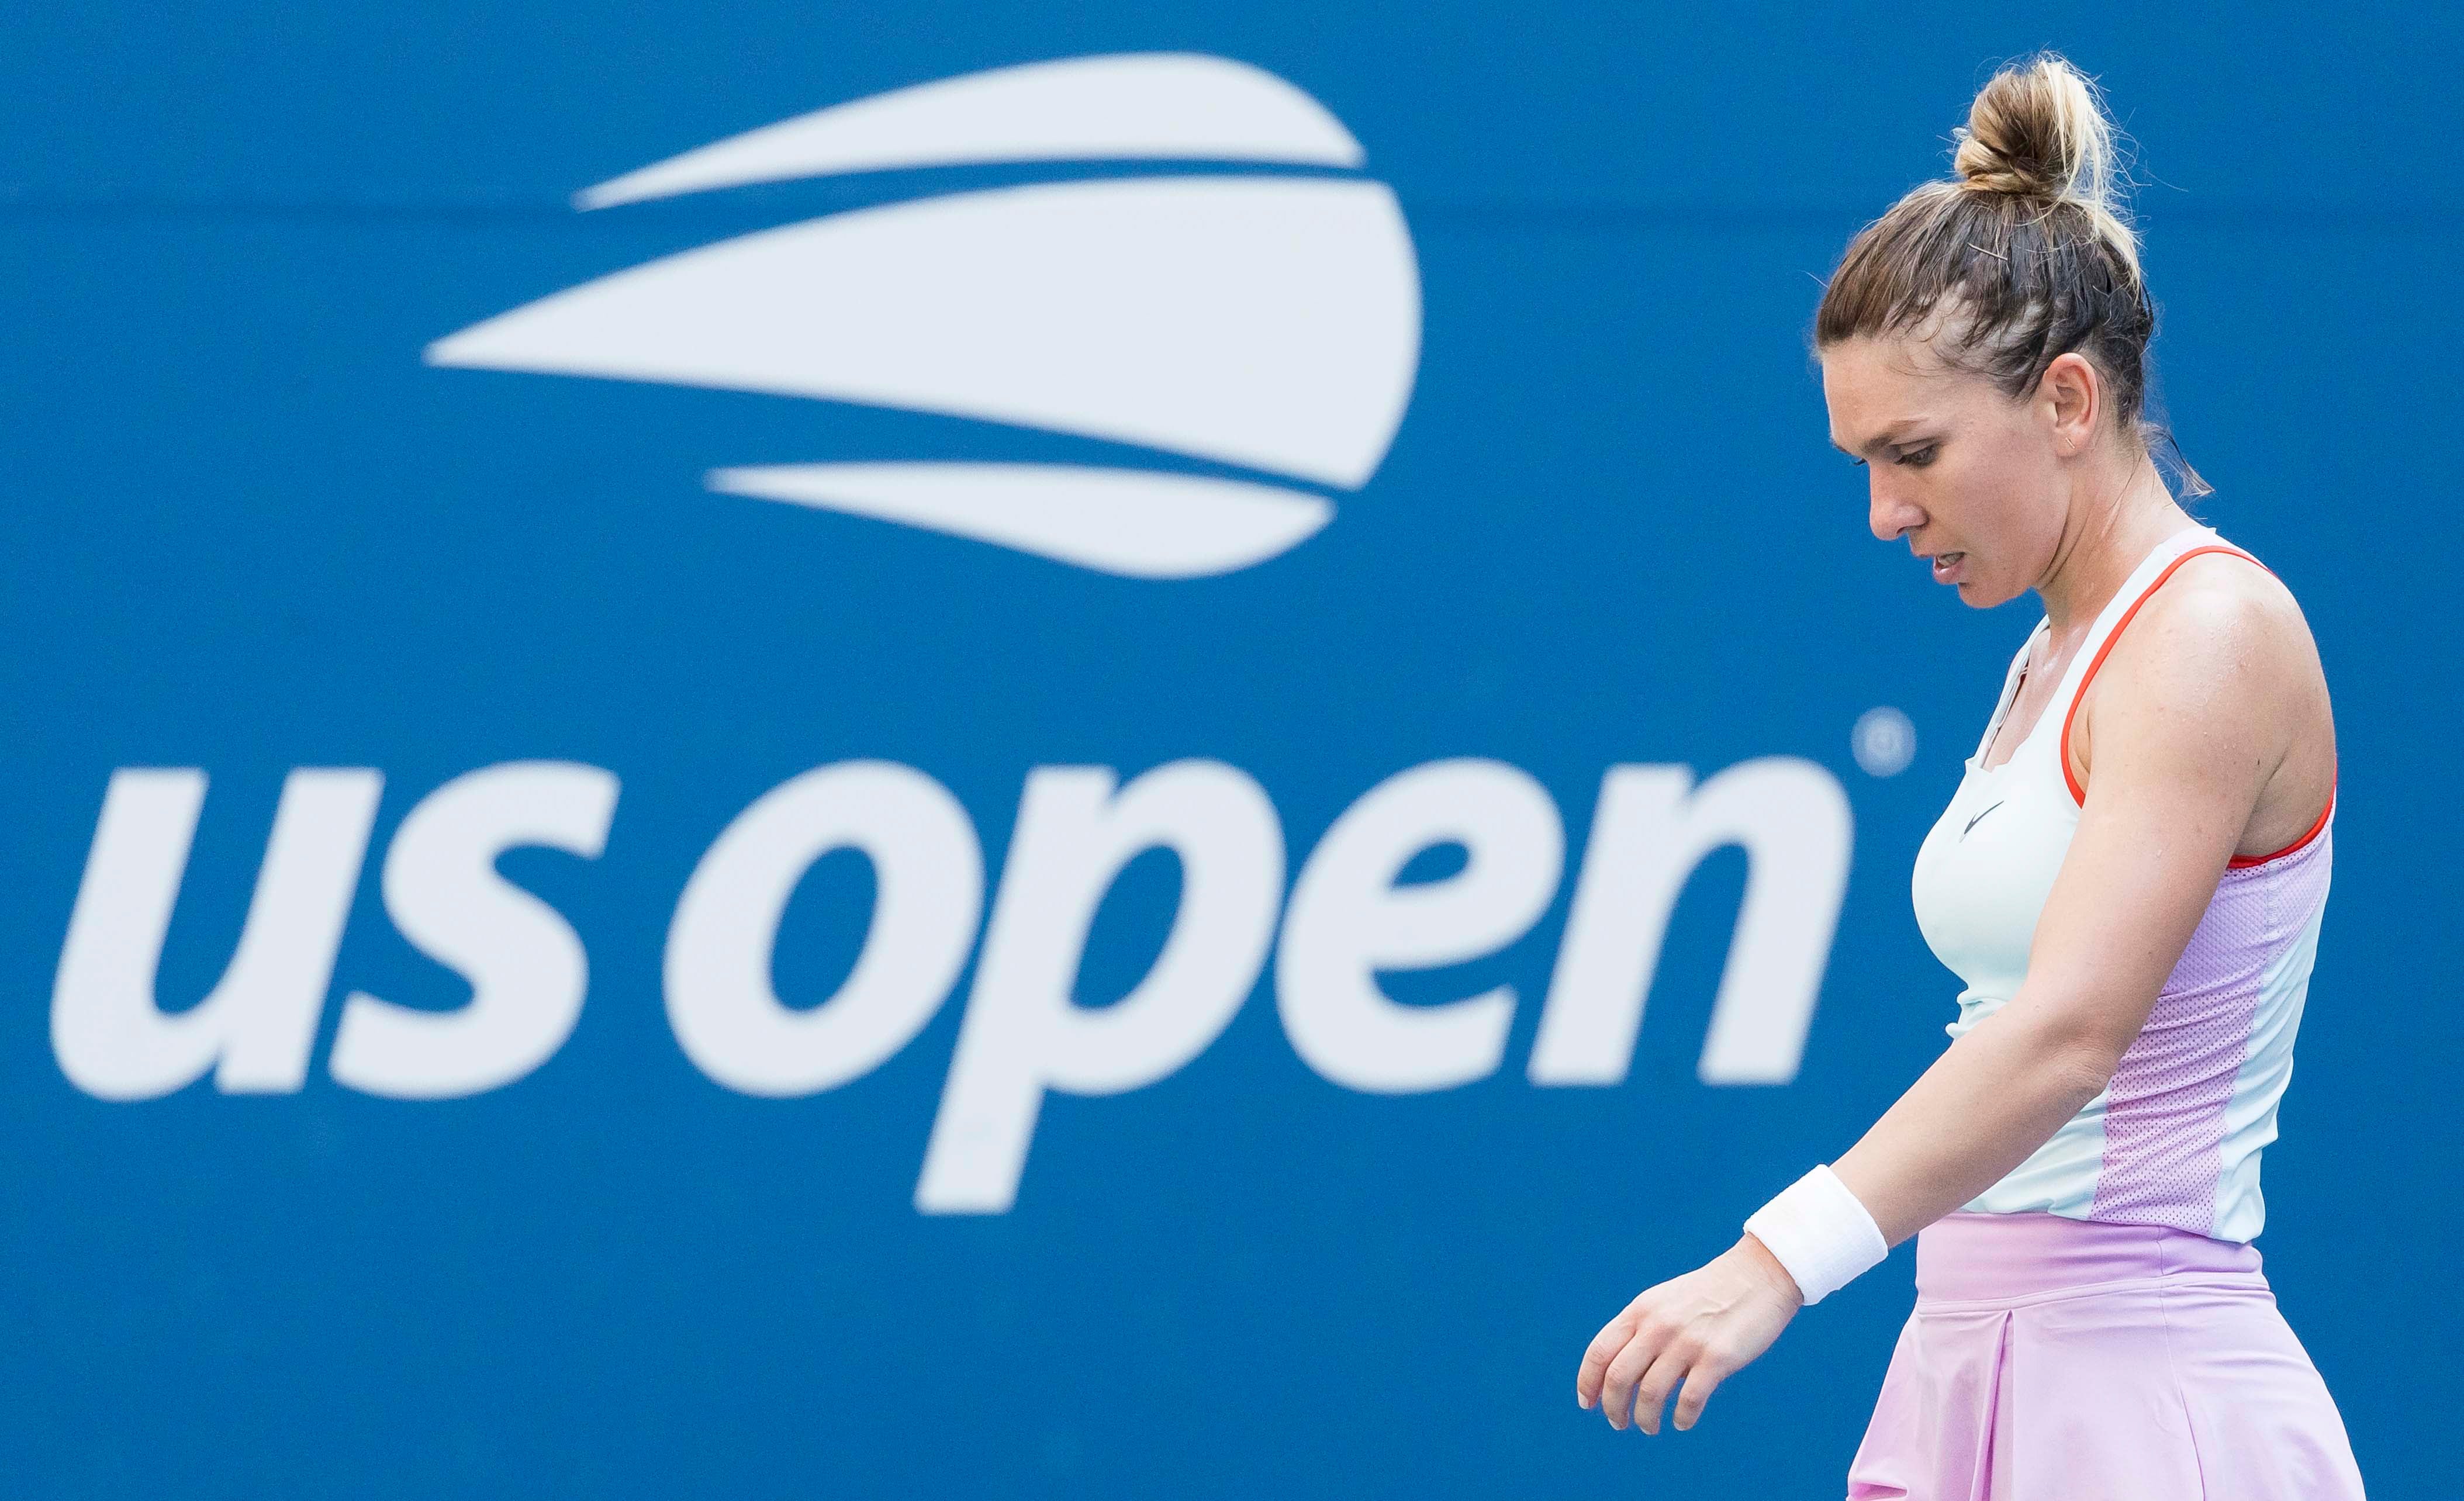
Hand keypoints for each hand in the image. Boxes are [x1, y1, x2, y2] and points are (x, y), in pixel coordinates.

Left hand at [1573, 1234, 1803, 1433]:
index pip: (1599, 1351)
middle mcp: (1658, 1326)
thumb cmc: (1707, 1295)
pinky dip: (1682, 1417)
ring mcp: (1687, 1341)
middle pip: (1618, 1377)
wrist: (1756, 1276)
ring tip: (1650, 1427)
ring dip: (1646, 1419)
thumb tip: (1623, 1375)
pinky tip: (1682, 1422)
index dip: (1588, 1382)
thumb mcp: (1663, 1302)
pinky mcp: (1717, 1357)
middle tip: (1619, 1423)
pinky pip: (1690, 1399)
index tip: (1588, 1403)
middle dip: (1613, 1407)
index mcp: (1640, 1310)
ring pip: (1650, 1394)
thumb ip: (1641, 1331)